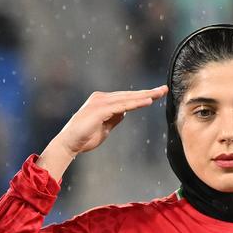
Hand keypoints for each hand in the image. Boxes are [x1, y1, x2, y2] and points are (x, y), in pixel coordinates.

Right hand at [37, 86, 167, 180]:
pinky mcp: (100, 109)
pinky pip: (122, 105)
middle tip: (164, 89)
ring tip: (159, 93)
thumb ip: (114, 118)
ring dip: (144, 96)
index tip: (156, 95)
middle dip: (147, 92)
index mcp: (102, 101)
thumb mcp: (105, 127)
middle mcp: (101, 98)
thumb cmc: (84, 138)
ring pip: (127, 98)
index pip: (125, 97)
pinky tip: (148, 101)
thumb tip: (124, 112)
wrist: (68, 144)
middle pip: (128, 94)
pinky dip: (136, 103)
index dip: (141, 96)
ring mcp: (100, 102)